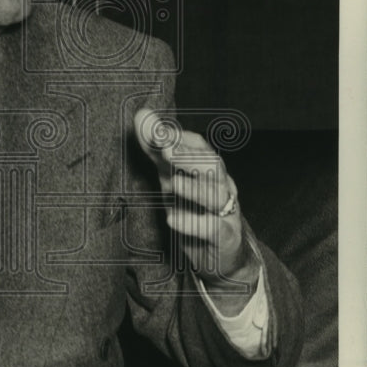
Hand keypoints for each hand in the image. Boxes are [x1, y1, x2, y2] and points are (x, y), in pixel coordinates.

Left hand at [133, 107, 259, 313]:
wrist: (220, 253)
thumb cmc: (194, 207)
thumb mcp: (172, 175)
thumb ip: (157, 147)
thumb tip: (142, 114)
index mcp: (208, 169)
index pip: (199, 146)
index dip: (179, 137)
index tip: (156, 131)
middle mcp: (220, 186)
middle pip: (212, 165)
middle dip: (189, 155)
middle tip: (165, 148)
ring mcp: (225, 212)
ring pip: (216, 195)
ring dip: (194, 188)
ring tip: (172, 183)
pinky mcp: (225, 238)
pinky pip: (214, 229)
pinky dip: (194, 224)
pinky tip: (173, 219)